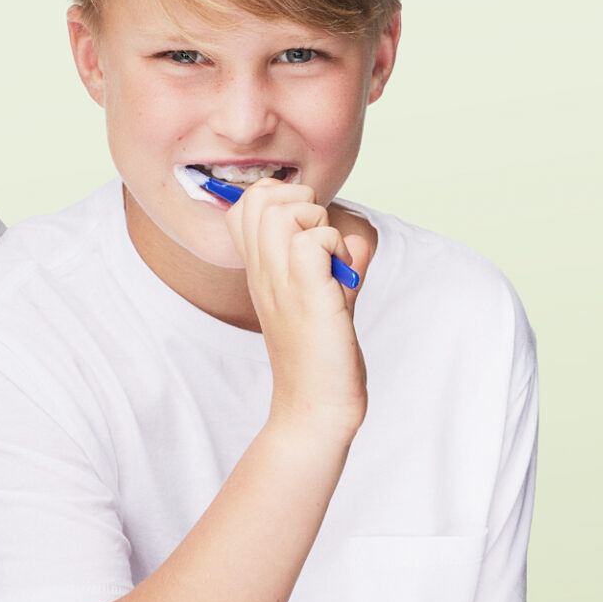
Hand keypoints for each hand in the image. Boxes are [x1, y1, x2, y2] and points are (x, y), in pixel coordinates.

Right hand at [224, 179, 372, 437]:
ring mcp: (281, 281)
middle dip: (301, 202)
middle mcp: (262, 270)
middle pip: (260, 196)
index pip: (246, 203)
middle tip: (321, 240)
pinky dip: (336, 247)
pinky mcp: (308, 295)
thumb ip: (334, 260)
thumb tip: (356, 235)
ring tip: (332, 260)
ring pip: (284, 211)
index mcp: (259, 268)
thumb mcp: (321, 295)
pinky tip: (342, 277)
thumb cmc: (319, 353)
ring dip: (319, 223)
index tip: (306, 229)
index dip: (279, 199)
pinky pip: (314, 241)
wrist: (315, 405)